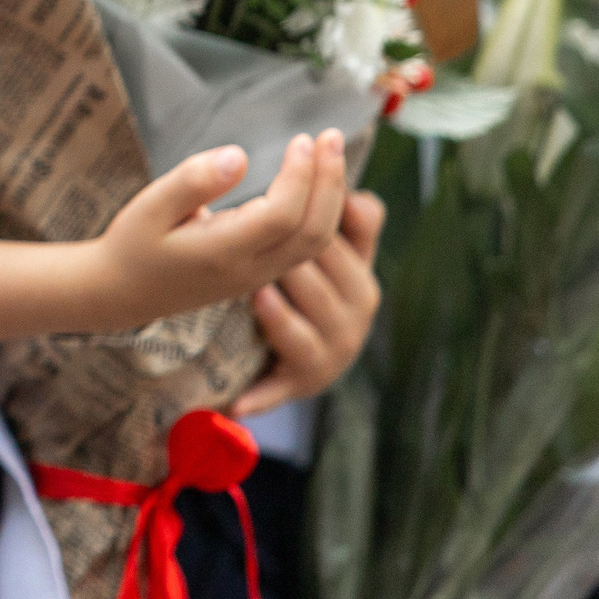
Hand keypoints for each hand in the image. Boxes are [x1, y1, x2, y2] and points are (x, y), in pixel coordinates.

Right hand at [87, 132, 347, 331]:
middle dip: (329, 182)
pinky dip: (323, 212)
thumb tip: (239, 156)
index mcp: (221, 253)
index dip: (299, 176)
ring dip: (332, 196)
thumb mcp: (149, 207)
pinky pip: (308, 246)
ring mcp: (260, 277)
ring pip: (316, 242)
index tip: (300, 138)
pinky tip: (318, 182)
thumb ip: (193, 181)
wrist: (124, 294)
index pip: (280, 216)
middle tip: (331, 136)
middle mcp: (249, 270)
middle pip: (312, 232)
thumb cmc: (133, 244)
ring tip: (330, 152)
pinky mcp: (262, 274)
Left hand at [232, 190, 385, 417]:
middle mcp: (352, 322)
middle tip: (251, 244)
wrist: (299, 347)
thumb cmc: (315, 285)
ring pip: (298, 329)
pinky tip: (236, 402)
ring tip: (254, 293)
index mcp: (361, 284)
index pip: (338, 249)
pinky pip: (279, 387)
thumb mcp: (342, 253)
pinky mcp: (300, 384)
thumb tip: (356, 196)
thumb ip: (357, 220)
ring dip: (275, 314)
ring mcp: (329, 357)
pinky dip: (259, 396)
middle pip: (315, 285)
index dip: (310, 227)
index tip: (279, 203)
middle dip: (286, 265)